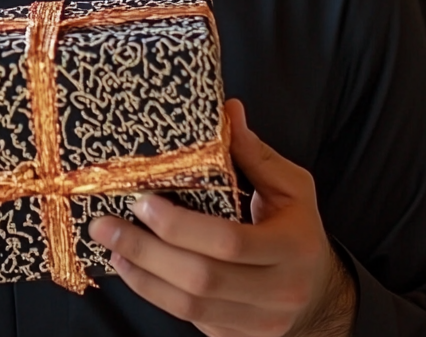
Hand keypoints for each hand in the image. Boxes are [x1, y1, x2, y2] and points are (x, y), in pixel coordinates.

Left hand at [88, 100, 355, 336]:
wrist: (320, 295)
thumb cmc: (298, 229)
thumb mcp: (290, 187)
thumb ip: (255, 152)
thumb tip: (228, 110)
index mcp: (292, 247)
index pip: (229, 242)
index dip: (180, 226)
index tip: (142, 201)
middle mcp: (278, 292)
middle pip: (202, 279)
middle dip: (146, 250)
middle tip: (105, 224)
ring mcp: (258, 323)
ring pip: (191, 307)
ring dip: (143, 276)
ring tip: (111, 246)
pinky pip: (190, 321)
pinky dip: (155, 294)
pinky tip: (133, 269)